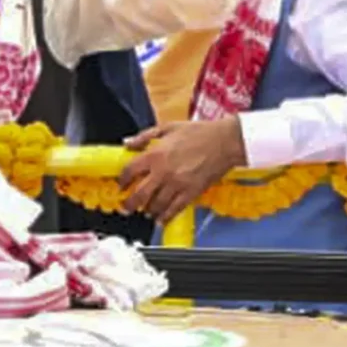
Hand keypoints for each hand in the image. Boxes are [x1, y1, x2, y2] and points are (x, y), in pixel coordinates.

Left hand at [118, 118, 248, 224]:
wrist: (224, 141)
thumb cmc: (199, 132)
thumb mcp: (168, 127)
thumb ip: (145, 136)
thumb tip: (128, 143)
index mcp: (155, 154)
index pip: (130, 171)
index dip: (122, 180)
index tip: (122, 185)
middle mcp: (163, 172)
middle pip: (139, 195)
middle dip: (129, 204)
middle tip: (126, 207)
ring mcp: (177, 184)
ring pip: (155, 205)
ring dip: (148, 211)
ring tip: (145, 211)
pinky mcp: (191, 193)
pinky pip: (174, 210)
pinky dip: (165, 217)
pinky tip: (161, 219)